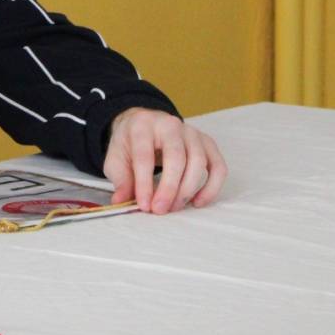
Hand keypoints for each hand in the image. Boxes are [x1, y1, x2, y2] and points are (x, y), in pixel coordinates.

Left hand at [103, 108, 225, 213]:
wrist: (145, 125)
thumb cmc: (131, 144)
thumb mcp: (116, 158)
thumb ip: (120, 179)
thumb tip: (121, 201)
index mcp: (142, 125)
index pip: (144, 155)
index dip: (144, 183)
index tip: (144, 205)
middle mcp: (169, 125)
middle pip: (176, 157)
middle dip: (169, 188)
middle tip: (160, 210)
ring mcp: (191, 132)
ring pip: (198, 161)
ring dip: (187, 189)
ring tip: (174, 207)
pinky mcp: (207, 143)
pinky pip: (217, 166)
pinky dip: (211, 187)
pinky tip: (197, 202)